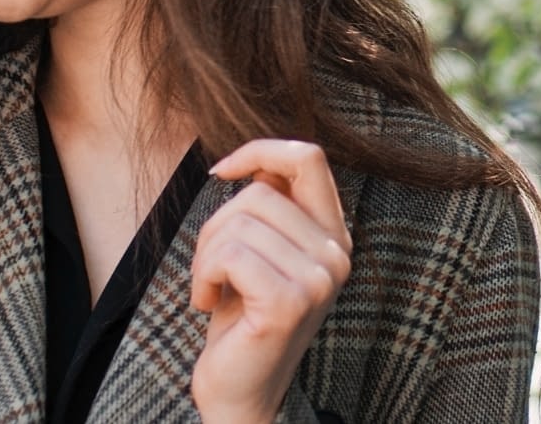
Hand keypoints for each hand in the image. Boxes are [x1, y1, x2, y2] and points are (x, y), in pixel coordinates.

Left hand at [191, 140, 351, 423]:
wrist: (239, 390)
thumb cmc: (241, 316)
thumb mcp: (258, 250)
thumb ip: (269, 206)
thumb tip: (253, 159)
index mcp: (333, 234)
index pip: (308, 156)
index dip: (259, 150)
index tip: (222, 172)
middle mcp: (337, 254)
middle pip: (259, 192)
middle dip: (216, 225)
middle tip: (211, 268)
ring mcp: (320, 278)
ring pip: (238, 222)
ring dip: (205, 256)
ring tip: (211, 287)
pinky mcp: (291, 302)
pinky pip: (229, 254)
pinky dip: (203, 275)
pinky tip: (207, 302)